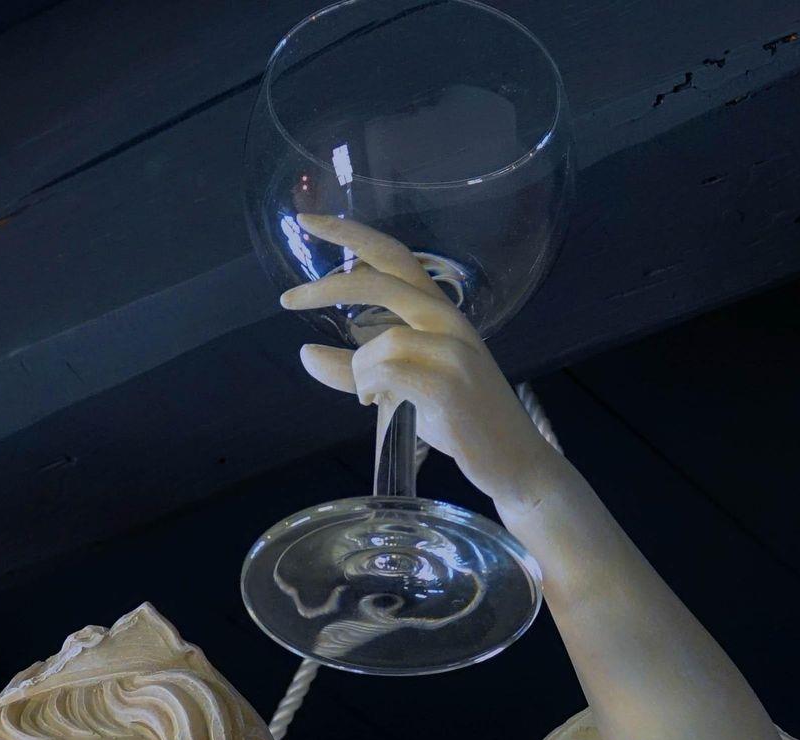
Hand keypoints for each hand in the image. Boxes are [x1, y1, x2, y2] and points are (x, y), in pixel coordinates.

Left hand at [282, 214, 564, 508]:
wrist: (511, 459)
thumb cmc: (458, 418)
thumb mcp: (401, 386)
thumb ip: (354, 369)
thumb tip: (305, 353)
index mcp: (439, 310)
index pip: (393, 254)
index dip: (350, 233)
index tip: (306, 221)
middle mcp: (448, 319)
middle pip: (378, 280)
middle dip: (326, 287)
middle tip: (288, 299)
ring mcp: (452, 349)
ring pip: (378, 342)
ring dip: (360, 372)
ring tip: (373, 397)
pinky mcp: (448, 383)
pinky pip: (387, 372)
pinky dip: (371, 389)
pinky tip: (379, 405)